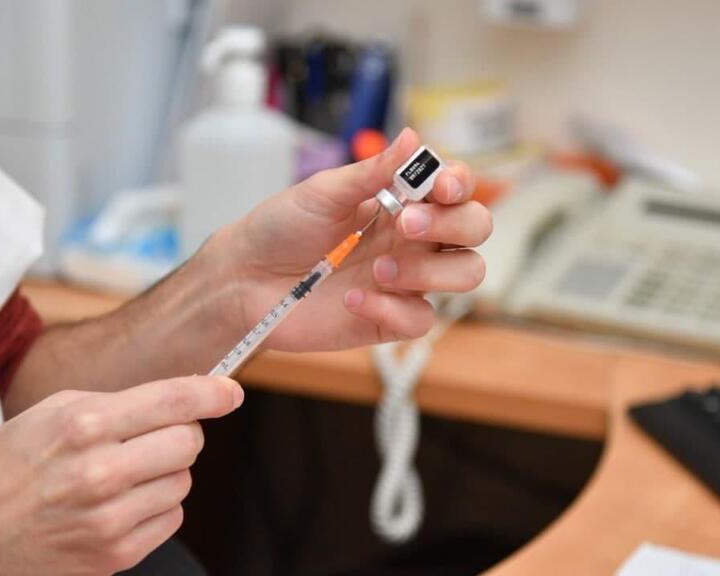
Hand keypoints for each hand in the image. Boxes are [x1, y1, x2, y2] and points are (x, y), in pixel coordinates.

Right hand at [0, 376, 242, 574]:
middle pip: (188, 442)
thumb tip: (180, 398)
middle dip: (179, 434)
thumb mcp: (51, 412)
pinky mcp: (115, 554)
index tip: (230, 392)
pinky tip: (121, 503)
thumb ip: (117, 402)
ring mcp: (110, 518)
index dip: (212, 393)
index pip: (173, 402)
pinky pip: (172, 518)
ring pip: (183, 481)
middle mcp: (100, 472)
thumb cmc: (4, 467)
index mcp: (83, 426)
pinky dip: (157, 507)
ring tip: (122, 475)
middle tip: (150, 438)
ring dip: (165, 474)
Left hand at [193, 128, 491, 351]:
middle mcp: (413, 239)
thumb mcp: (323, 191)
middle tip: (404, 225)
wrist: (244, 279)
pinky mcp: (391, 318)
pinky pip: (422, 318)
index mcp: (402, 200)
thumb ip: (371, 172)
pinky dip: (393, 308)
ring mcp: (407, 280)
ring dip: (431, 270)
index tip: (441, 185)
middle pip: (475, 229)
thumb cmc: (280, 228)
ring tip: (378, 269)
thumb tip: (413, 138)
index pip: (457, 188)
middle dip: (451, 225)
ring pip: (466, 273)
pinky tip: (354, 299)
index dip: (461, 184)